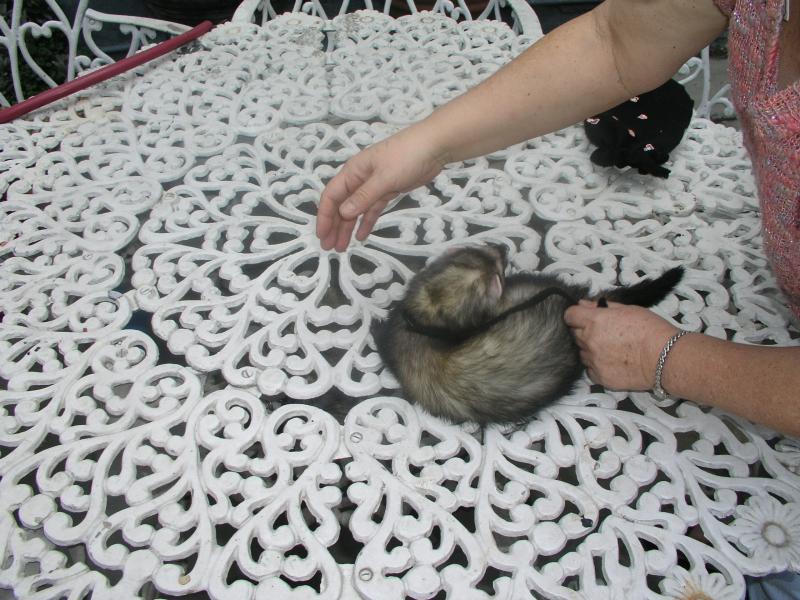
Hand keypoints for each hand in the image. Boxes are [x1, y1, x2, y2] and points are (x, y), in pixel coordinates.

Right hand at [316, 125, 447, 250]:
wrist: (434, 146)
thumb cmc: (406, 157)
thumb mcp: (383, 178)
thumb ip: (363, 197)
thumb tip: (343, 213)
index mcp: (353, 172)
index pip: (331, 196)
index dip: (325, 216)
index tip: (322, 235)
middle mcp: (359, 179)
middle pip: (341, 205)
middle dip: (334, 226)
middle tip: (329, 248)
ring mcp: (373, 186)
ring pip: (356, 210)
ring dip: (348, 227)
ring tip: (341, 248)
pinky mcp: (387, 191)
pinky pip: (372, 209)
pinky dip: (366, 222)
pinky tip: (361, 236)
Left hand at [564, 301, 678, 390]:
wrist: (665, 357)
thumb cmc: (651, 329)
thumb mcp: (628, 309)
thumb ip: (604, 306)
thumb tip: (586, 304)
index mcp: (595, 321)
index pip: (570, 315)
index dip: (576, 315)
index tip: (582, 317)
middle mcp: (589, 340)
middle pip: (575, 334)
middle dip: (584, 332)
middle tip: (603, 333)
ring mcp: (593, 360)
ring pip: (582, 353)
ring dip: (590, 350)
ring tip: (611, 350)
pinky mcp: (600, 377)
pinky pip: (590, 370)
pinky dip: (597, 366)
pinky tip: (611, 363)